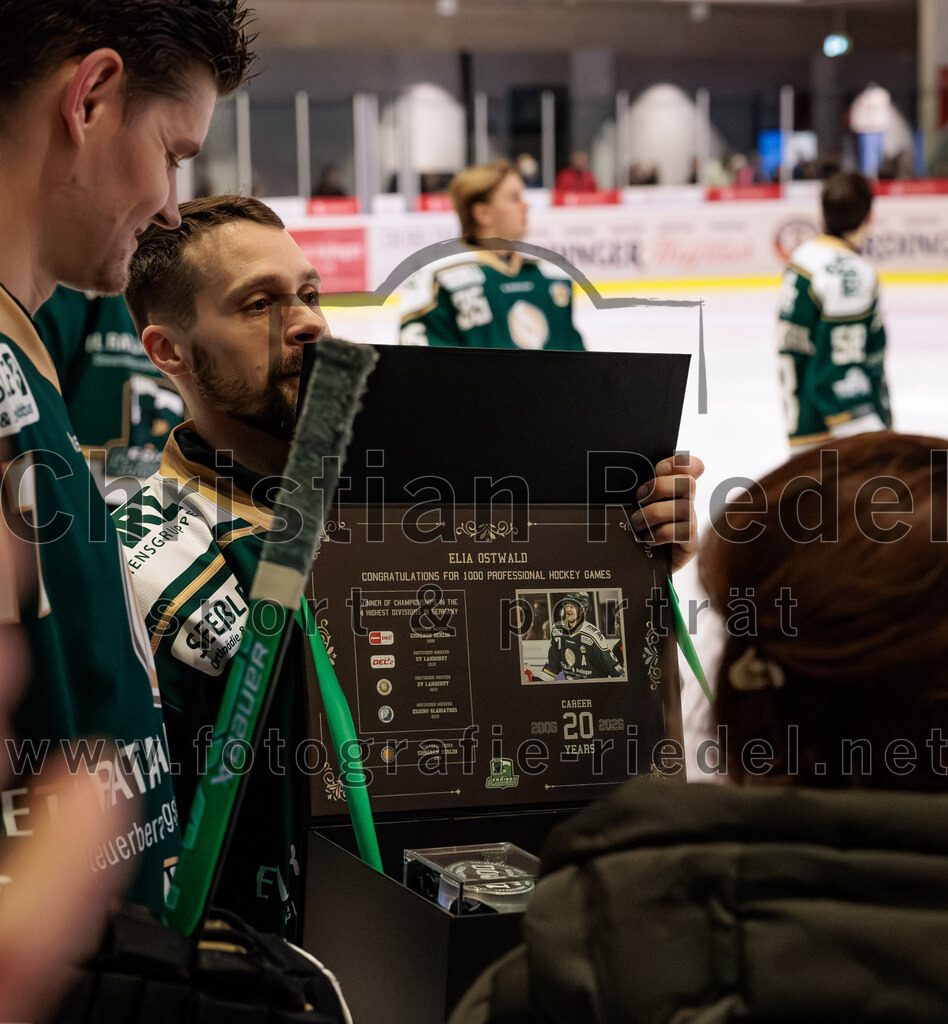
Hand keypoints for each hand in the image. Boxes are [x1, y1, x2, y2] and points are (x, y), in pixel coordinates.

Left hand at [629, 453, 704, 573]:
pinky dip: (659, 534)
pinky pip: (681, 531)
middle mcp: (687, 503)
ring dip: (653, 514)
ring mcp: (691, 523)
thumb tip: (618, 475)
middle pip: (687, 482)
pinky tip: (648, 540)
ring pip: (682, 508)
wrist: (639, 564)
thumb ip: (638, 490)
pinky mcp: (690, 543)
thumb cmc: (636, 531)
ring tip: (637, 524)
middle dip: (659, 487)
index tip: (659, 469)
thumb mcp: (635, 506)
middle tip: (640, 499)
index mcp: (675, 489)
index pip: (690, 466)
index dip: (679, 463)